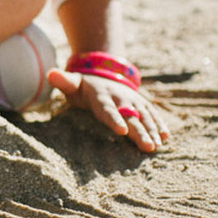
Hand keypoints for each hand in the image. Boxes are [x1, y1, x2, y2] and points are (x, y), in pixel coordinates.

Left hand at [47, 69, 168, 152]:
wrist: (105, 70)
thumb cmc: (83, 86)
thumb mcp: (73, 83)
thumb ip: (64, 81)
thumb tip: (51, 73)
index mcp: (101, 96)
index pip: (107, 109)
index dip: (114, 119)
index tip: (121, 130)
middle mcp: (120, 98)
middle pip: (130, 116)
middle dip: (139, 131)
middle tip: (148, 146)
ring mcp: (132, 100)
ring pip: (144, 115)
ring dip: (152, 130)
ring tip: (157, 145)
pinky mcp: (141, 103)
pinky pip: (152, 113)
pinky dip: (159, 124)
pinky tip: (166, 137)